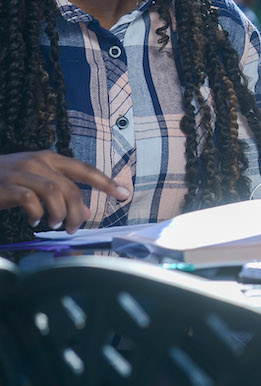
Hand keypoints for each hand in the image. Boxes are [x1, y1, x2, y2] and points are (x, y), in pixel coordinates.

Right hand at [0, 151, 129, 232]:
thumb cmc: (8, 182)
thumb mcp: (37, 183)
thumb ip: (61, 194)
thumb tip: (85, 213)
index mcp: (50, 159)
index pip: (85, 169)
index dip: (106, 182)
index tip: (124, 194)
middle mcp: (39, 161)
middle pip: (70, 186)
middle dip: (77, 210)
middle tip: (75, 227)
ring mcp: (22, 171)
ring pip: (54, 192)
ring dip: (59, 213)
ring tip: (54, 224)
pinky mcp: (7, 185)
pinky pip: (30, 200)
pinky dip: (36, 214)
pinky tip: (34, 222)